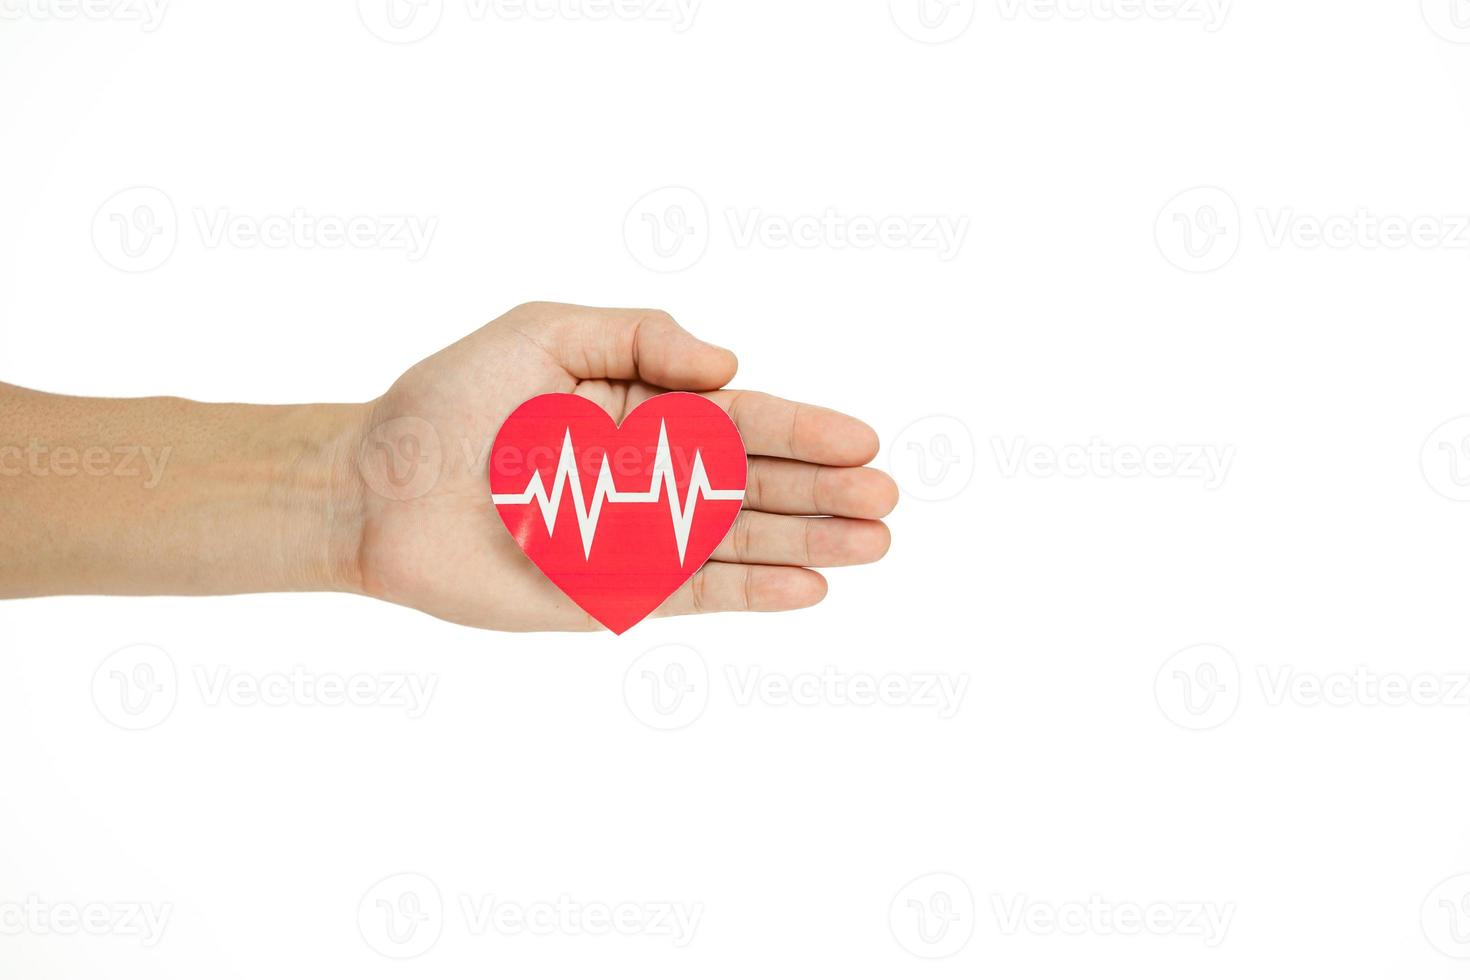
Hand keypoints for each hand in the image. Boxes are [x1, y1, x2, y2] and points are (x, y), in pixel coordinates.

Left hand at [355, 302, 896, 630]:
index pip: (742, 419)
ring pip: (741, 539)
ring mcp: (636, 538)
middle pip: (757, 483)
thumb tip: (731, 369)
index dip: (806, 429)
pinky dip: (752, 591)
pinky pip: (695, 592)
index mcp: (641, 408)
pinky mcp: (613, 594)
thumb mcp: (543, 331)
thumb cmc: (449, 400)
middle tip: (890, 499)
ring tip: (875, 544)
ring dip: (810, 544)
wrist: (377, 487)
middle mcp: (649, 475)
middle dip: (825, 492)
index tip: (865, 438)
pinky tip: (808, 589)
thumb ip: (641, 337)